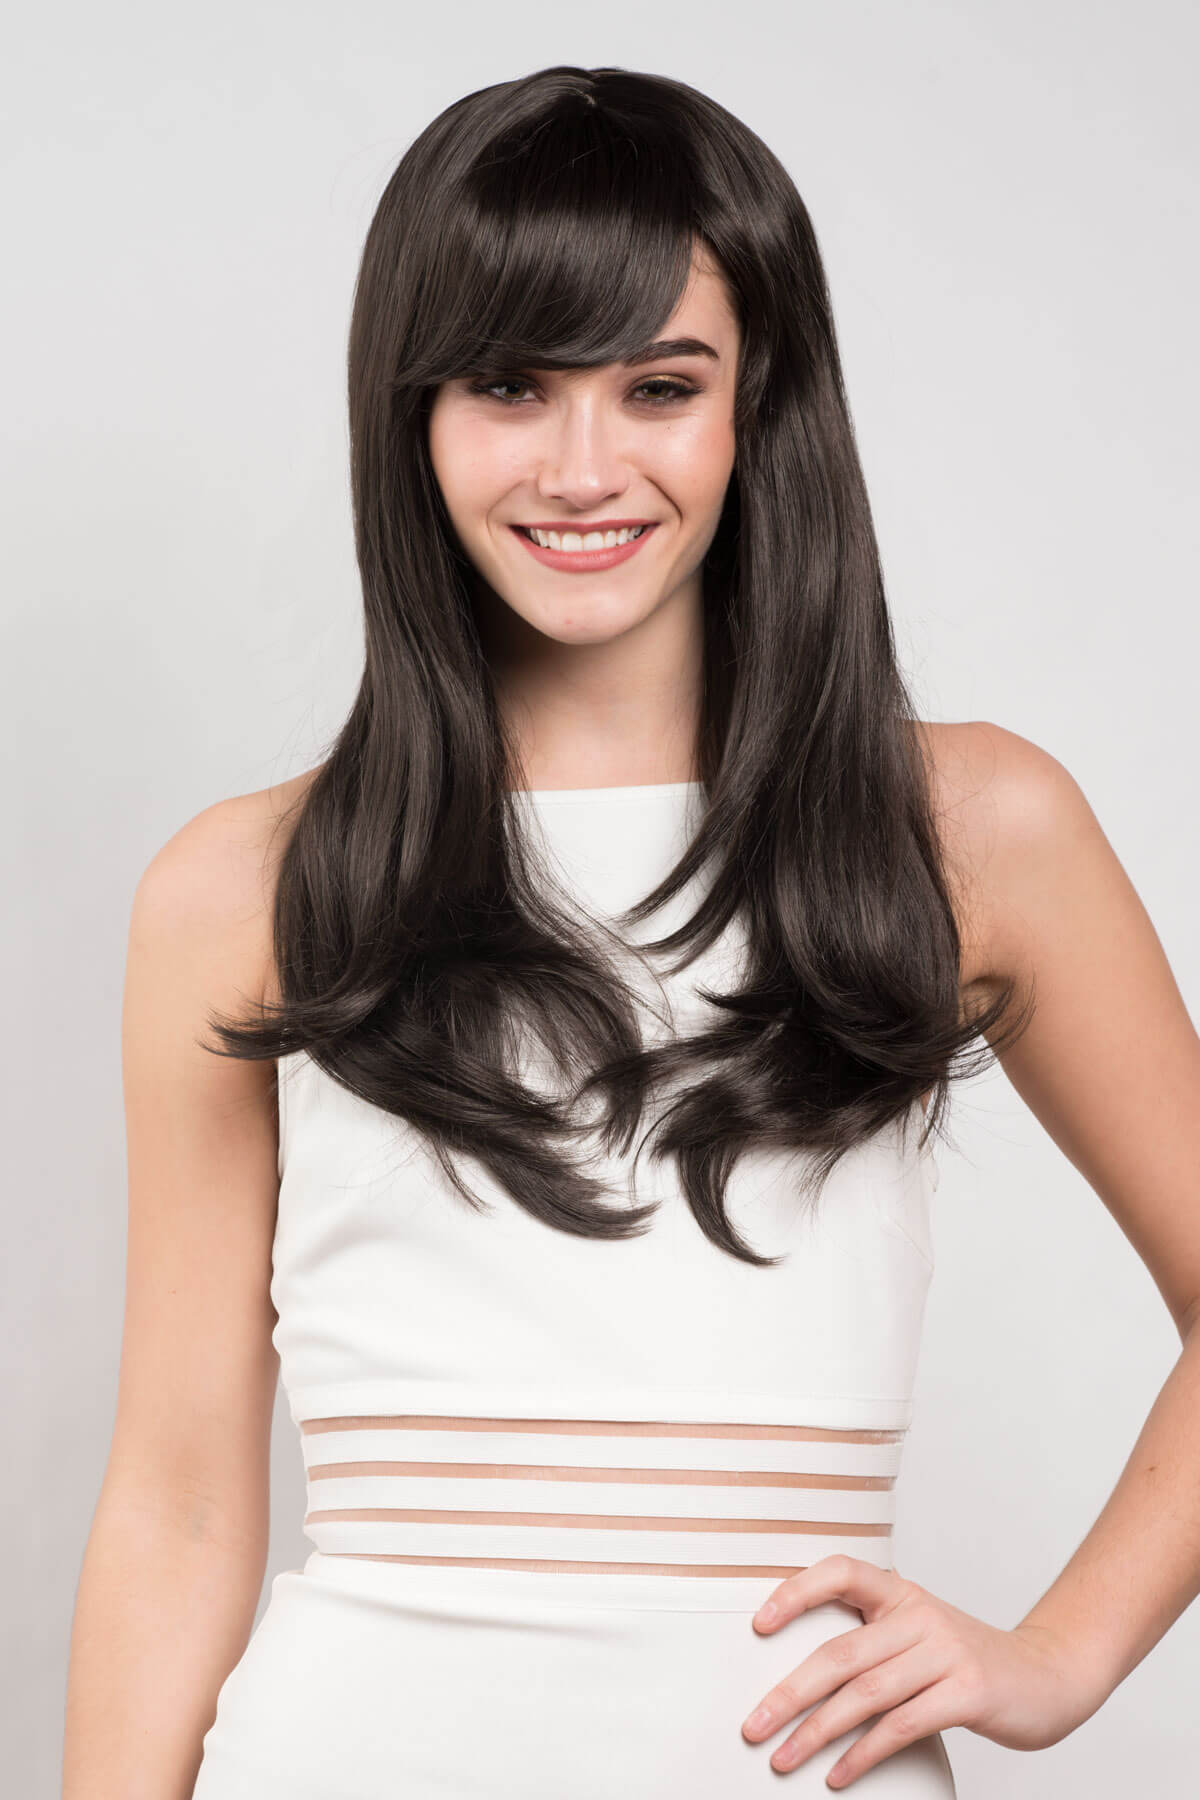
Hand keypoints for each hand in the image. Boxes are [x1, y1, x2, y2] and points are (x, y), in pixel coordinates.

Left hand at [739, 1554, 1108, 1786]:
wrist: (1049, 1675)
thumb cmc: (969, 1661)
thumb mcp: (920, 1634)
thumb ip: (873, 1641)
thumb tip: (799, 1677)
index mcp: (902, 1594)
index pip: (841, 1571)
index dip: (796, 1591)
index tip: (758, 1625)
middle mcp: (920, 1615)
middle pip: (840, 1652)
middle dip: (789, 1693)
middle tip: (753, 1725)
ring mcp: (945, 1652)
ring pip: (865, 1693)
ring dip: (816, 1732)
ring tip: (782, 1759)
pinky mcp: (968, 1691)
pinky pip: (902, 1725)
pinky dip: (863, 1754)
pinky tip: (838, 1776)